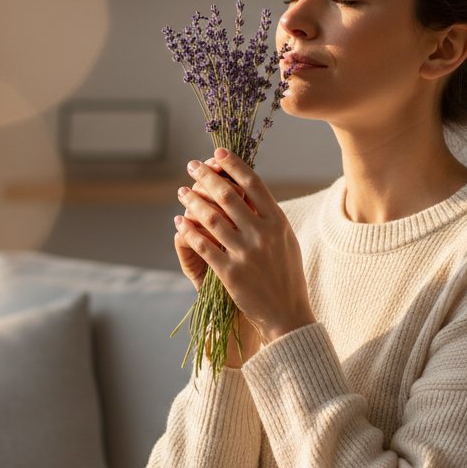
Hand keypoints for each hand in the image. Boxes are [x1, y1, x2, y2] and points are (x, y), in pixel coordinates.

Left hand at [174, 148, 315, 347]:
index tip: (217, 153)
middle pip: (228, 195)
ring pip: (211, 218)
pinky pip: (203, 246)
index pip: (253, 183)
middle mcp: (263, 235)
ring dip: (193, 201)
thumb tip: (250, 188)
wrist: (287, 314)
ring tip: (182, 192)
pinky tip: (179, 222)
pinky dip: (189, 230)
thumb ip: (270, 216)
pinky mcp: (230, 273)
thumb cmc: (286, 274)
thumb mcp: (286, 240)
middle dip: (206, 176)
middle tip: (192, 166)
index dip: (233, 165)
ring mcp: (246, 254)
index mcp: (279, 222)